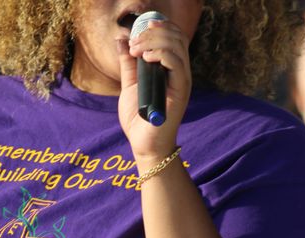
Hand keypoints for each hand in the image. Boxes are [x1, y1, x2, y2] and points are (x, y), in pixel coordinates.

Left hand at [117, 20, 191, 162]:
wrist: (144, 144)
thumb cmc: (139, 118)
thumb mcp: (130, 84)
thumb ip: (128, 63)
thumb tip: (122, 39)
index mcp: (171, 69)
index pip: (174, 37)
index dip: (160, 26)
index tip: (141, 26)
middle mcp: (180, 73)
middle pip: (177, 37)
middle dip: (153, 32)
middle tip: (134, 41)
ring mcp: (182, 82)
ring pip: (177, 47)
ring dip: (154, 42)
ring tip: (135, 50)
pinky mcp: (180, 92)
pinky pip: (177, 65)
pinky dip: (162, 55)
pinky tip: (145, 58)